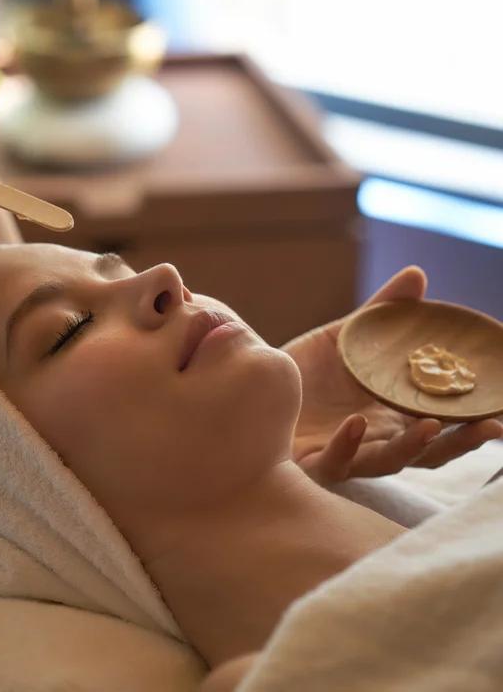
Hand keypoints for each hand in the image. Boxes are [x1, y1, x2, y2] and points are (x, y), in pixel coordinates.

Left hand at [284, 267, 502, 484]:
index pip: (443, 420)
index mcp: (391, 413)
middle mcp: (376, 438)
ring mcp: (346, 452)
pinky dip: (346, 445)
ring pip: (388, 461)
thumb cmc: (305, 368)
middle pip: (428, 449)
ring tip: (431, 428)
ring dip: (412, 447)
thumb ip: (382, 312)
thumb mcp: (345, 337)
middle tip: (493, 426)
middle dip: (462, 441)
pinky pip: (333, 460)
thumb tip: (417, 275)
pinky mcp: (311, 460)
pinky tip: (354, 424)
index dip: (475, 418)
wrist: (255, 386)